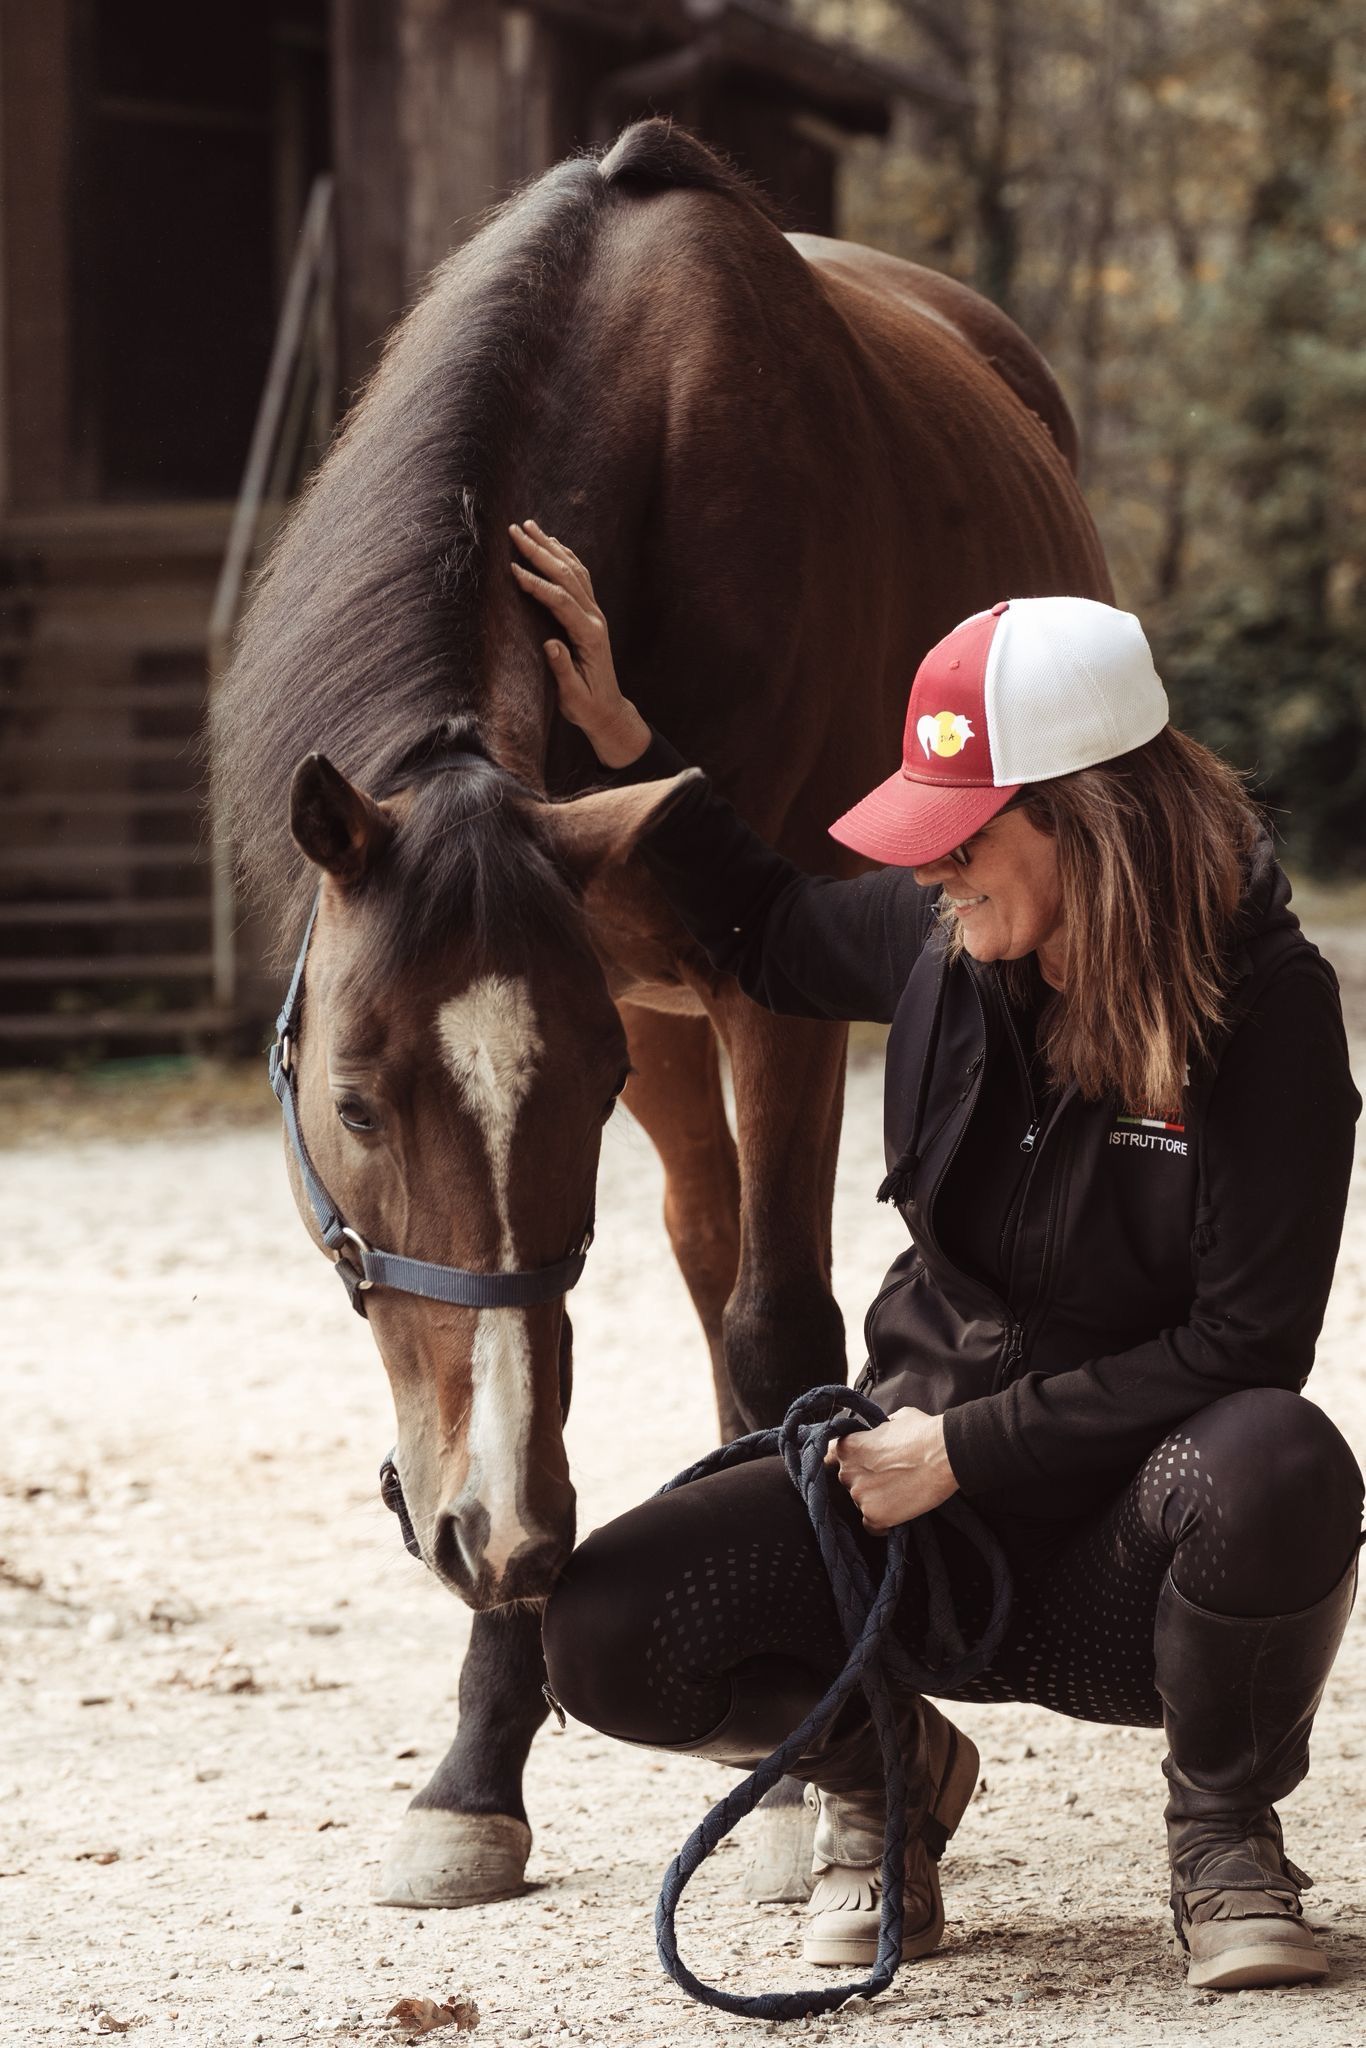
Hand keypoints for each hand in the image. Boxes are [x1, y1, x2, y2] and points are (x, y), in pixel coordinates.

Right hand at [508, 518, 650, 767]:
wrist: (608, 710)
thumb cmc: (587, 706)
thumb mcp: (573, 695)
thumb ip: (562, 670)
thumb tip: (550, 645)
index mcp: (589, 636)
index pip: (560, 601)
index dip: (536, 584)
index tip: (513, 569)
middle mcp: (595, 618)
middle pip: (567, 576)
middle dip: (540, 551)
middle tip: (515, 531)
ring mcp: (595, 613)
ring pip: (574, 571)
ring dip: (551, 547)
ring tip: (529, 527)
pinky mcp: (591, 614)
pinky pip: (579, 577)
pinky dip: (564, 557)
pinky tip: (552, 545)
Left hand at [824, 1407, 958, 1533]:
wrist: (946, 1454)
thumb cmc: (923, 1432)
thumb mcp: (894, 1419)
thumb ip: (878, 1431)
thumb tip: (880, 1434)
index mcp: (848, 1447)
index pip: (829, 1457)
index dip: (843, 1460)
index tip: (854, 1465)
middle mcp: (847, 1473)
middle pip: (848, 1481)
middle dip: (864, 1479)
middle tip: (888, 1476)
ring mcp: (860, 1496)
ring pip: (861, 1502)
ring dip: (875, 1499)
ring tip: (899, 1491)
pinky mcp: (876, 1516)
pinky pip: (871, 1526)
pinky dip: (882, 1522)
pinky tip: (896, 1512)